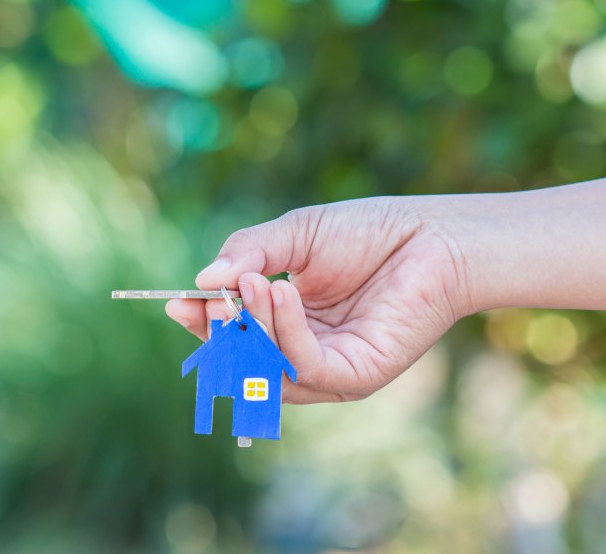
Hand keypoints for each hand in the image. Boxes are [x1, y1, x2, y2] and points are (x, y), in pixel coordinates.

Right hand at [166, 197, 471, 403]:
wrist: (431, 234)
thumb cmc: (368, 232)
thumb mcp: (295, 235)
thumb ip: (250, 253)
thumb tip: (202, 279)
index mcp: (288, 321)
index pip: (236, 333)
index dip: (204, 322)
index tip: (177, 301)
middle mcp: (306, 350)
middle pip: (245, 360)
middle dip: (222, 331)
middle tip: (210, 300)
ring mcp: (330, 368)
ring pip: (271, 368)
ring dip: (254, 327)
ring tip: (253, 283)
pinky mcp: (357, 375)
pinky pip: (307, 367)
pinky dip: (287, 333)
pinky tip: (282, 292)